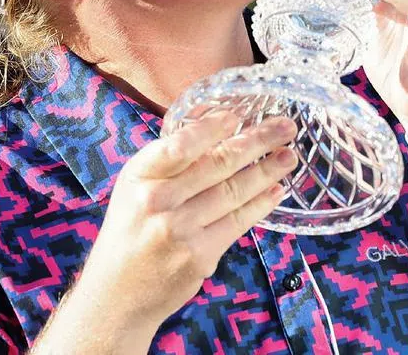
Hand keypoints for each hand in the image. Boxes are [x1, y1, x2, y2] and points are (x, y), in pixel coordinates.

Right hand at [74, 112, 297, 328]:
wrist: (118, 293)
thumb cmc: (132, 228)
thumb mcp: (137, 184)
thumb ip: (171, 153)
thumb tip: (213, 114)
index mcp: (139, 174)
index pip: (181, 144)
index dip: (213, 128)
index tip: (239, 115)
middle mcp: (157, 200)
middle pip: (216, 164)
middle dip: (257, 142)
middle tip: (284, 127)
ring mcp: (179, 230)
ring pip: (233, 192)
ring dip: (267, 171)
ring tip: (289, 157)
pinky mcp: (199, 256)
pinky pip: (238, 222)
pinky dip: (260, 204)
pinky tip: (275, 191)